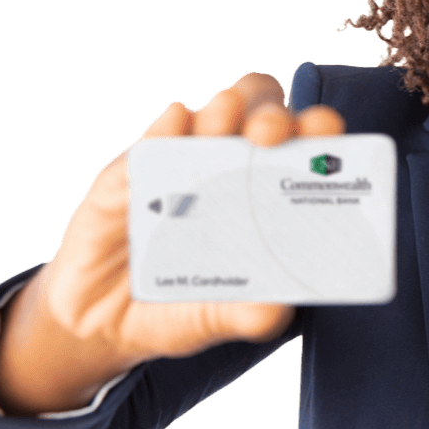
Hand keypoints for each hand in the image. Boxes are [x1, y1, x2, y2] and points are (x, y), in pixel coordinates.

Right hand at [43, 73, 344, 365]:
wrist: (100, 320)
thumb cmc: (176, 306)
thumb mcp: (214, 317)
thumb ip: (247, 315)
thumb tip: (277, 311)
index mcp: (266, 195)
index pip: (303, 145)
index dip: (319, 132)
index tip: (328, 138)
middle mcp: (232, 168)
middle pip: (264, 113)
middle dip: (274, 115)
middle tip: (269, 138)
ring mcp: (185, 161)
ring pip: (218, 110)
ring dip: (227, 109)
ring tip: (226, 123)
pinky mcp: (136, 168)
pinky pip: (158, 135)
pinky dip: (169, 126)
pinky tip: (175, 127)